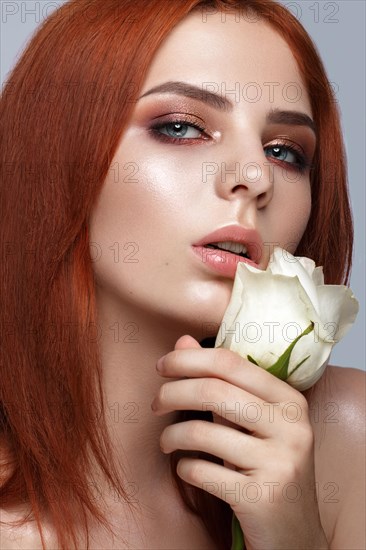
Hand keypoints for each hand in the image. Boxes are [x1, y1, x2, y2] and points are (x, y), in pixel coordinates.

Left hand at [151, 335, 328, 549]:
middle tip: (154, 404)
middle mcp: (292, 426)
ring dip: (171, 436)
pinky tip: (186, 469)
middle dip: (171, 393)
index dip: (188, 359)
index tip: (162, 366)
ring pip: (202, 431)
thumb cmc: (268, 469)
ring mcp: (280, 462)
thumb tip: (182, 341)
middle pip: (213, 390)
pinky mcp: (262, 496)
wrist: (295, 535)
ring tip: (165, 443)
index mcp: (290, 400)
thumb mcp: (251, 424)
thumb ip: (220, 382)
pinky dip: (184, 468)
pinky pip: (202, 471)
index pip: (230, 362)